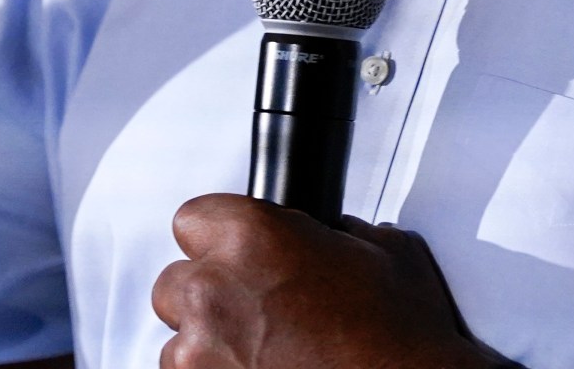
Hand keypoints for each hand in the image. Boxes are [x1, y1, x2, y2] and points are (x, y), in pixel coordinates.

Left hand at [152, 194, 509, 368]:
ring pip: (177, 345)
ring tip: (263, 358)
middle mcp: (213, 292)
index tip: (235, 254)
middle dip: (209, 297)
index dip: (218, 238)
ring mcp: (201, 355)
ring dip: (210, 349)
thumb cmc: (399, 340)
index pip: (192, 219)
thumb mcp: (385, 251)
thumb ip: (335, 233)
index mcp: (251, 238)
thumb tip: (328, 236)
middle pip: (174, 284)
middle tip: (255, 313)